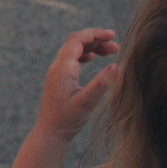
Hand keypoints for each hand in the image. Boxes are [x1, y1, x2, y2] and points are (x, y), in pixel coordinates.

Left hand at [33, 29, 118, 145]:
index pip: (77, 40)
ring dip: (92, 47)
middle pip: (76, 42)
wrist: (50, 133)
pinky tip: (94, 59)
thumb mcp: (87, 103)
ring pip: (75, 50)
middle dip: (96, 40)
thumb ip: (101, 85)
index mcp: (62, 68)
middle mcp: (57, 67)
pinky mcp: (59, 78)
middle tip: (116, 47)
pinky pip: (72, 58)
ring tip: (112, 52)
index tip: (113, 36)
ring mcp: (57, 72)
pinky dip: (85, 54)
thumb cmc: (67, 120)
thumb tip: (116, 66)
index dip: (95, 34)